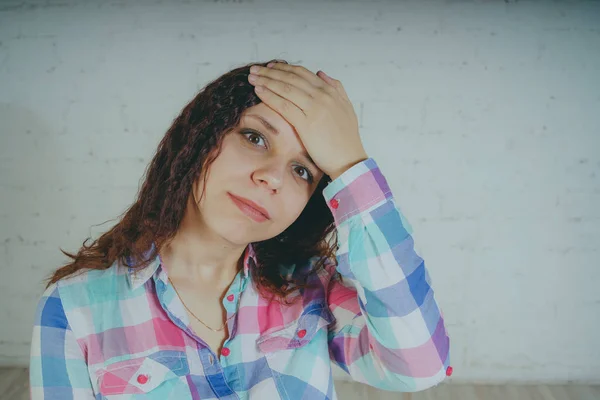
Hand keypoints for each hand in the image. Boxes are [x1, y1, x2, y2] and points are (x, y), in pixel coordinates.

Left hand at [247, 62, 367, 180]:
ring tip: (252, 78)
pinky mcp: (306, 124)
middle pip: (291, 78)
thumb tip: (321, 73)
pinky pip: (284, 105)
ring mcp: (314, 109)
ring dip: (266, 81)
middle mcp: (322, 96)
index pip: (302, 73)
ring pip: (285, 89)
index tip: (270, 67)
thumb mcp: (346, 107)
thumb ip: (336, 88)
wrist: (349, 160)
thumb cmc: (347, 138)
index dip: (284, 68)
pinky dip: (269, 96)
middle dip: (270, 72)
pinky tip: (258, 91)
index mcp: (330, 91)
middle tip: (255, 70)